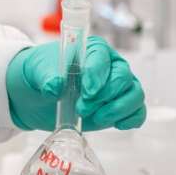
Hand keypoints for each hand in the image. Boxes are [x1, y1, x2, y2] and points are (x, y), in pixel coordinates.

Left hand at [5, 36, 146, 131]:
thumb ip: (47, 77)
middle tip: (82, 108)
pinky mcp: (119, 107)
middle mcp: (111, 65)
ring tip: (96, 118)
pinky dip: (130, 119)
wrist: (38, 95)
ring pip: (134, 95)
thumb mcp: (39, 72)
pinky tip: (115, 125)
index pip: (103, 58)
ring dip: (117, 109)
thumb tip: (55, 86)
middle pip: (123, 77)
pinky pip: (137, 112)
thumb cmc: (42, 74)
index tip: (87, 91)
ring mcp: (118, 87)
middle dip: (104, 96)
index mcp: (92, 49)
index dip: (97, 75)